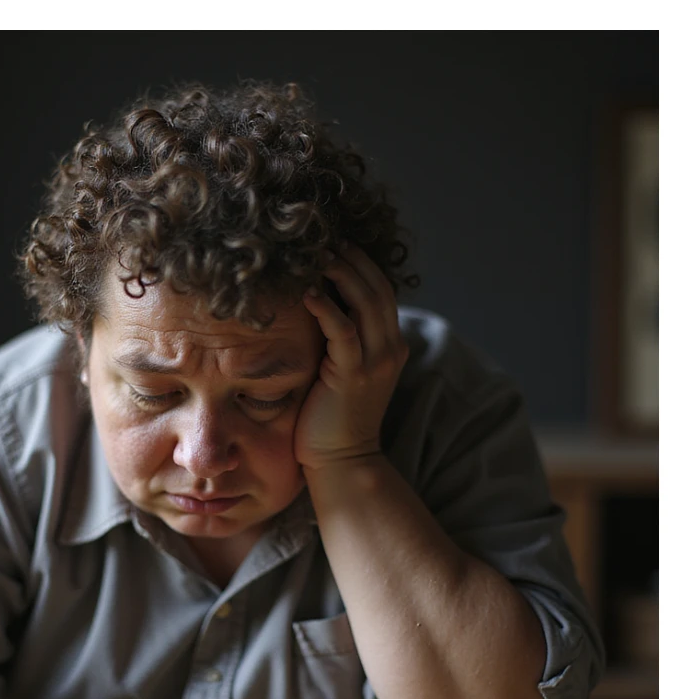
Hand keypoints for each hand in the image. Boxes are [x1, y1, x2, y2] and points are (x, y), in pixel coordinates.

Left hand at [293, 243, 407, 471]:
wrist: (342, 461)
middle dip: (352, 258)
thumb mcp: (340, 371)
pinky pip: (343, 330)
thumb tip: (314, 308)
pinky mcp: (353, 374)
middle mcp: (390, 348)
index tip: (334, 243)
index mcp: (389, 345)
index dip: (361, 263)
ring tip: (317, 254)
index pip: (381, 290)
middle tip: (324, 238)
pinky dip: (327, 308)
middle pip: (377, 287)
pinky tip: (308, 292)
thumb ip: (338, 341)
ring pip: (366, 301)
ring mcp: (376, 361)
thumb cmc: (331, 418)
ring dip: (341, 274)